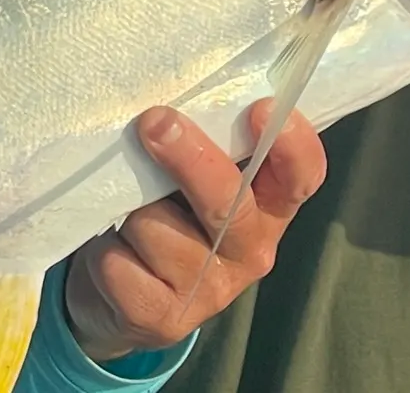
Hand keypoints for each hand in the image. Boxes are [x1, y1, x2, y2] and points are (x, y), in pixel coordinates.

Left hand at [64, 100, 325, 365]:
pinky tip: (111, 246)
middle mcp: (251, 250)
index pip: (303, 176)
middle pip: (228, 202)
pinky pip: (120, 264)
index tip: (260, 107)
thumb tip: (184, 89)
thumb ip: (210, 141)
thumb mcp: (198, 175)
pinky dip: (106, 248)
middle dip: (190, 157)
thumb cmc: (169, 208)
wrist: (121, 297)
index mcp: (272, 206)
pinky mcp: (162, 320)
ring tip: (124, 204)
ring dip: (130, 206)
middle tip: (156, 120)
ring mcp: (209, 292)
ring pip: (157, 228)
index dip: (290, 144)